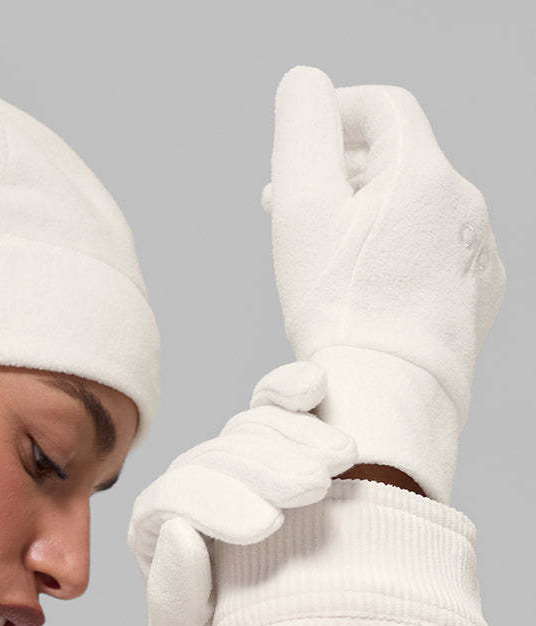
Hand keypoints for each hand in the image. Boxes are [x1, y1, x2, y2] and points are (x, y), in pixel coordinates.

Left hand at [126, 359, 356, 625]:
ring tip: (339, 462)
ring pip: (250, 429)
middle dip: (264, 469)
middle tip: (313, 488)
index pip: (174, 500)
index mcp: (159, 532)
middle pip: (218, 458)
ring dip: (294, 438)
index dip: (217, 505)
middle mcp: (193, 489)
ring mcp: (235, 461)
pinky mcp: (276, 442)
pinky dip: (291, 390)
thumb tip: (181, 533)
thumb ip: (174, 600)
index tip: (268, 525)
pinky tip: (315, 389)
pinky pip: (273, 403)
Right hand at [261, 66, 506, 504]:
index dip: (336, 114)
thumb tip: (305, 84)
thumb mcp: (302, 207)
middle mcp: (462, 201)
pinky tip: (367, 290)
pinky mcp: (477, 294)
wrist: (391, 400)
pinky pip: (435, 253)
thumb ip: (301, 129)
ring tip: (324, 255)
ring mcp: (476, 250)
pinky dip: (399, 255)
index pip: (383, 106)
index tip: (299, 146)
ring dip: (370, 216)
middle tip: (289, 207)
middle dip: (344, 171)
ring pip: (417, 209)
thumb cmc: (339, 312)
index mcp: (422, 171)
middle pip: (400, 160)